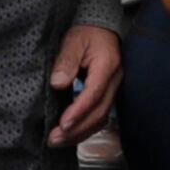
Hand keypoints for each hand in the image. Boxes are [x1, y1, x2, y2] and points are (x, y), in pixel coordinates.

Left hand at [46, 24, 123, 144]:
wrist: (101, 28)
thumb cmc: (87, 33)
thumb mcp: (73, 40)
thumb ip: (66, 60)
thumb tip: (58, 83)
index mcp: (107, 65)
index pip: (94, 94)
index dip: (78, 111)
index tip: (62, 124)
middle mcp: (114, 80)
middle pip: (99, 112)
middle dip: (77, 129)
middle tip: (54, 139)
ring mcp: (113, 89)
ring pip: (101, 118)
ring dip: (80, 133)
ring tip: (58, 141)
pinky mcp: (107, 95)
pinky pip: (99, 116)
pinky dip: (85, 128)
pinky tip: (70, 134)